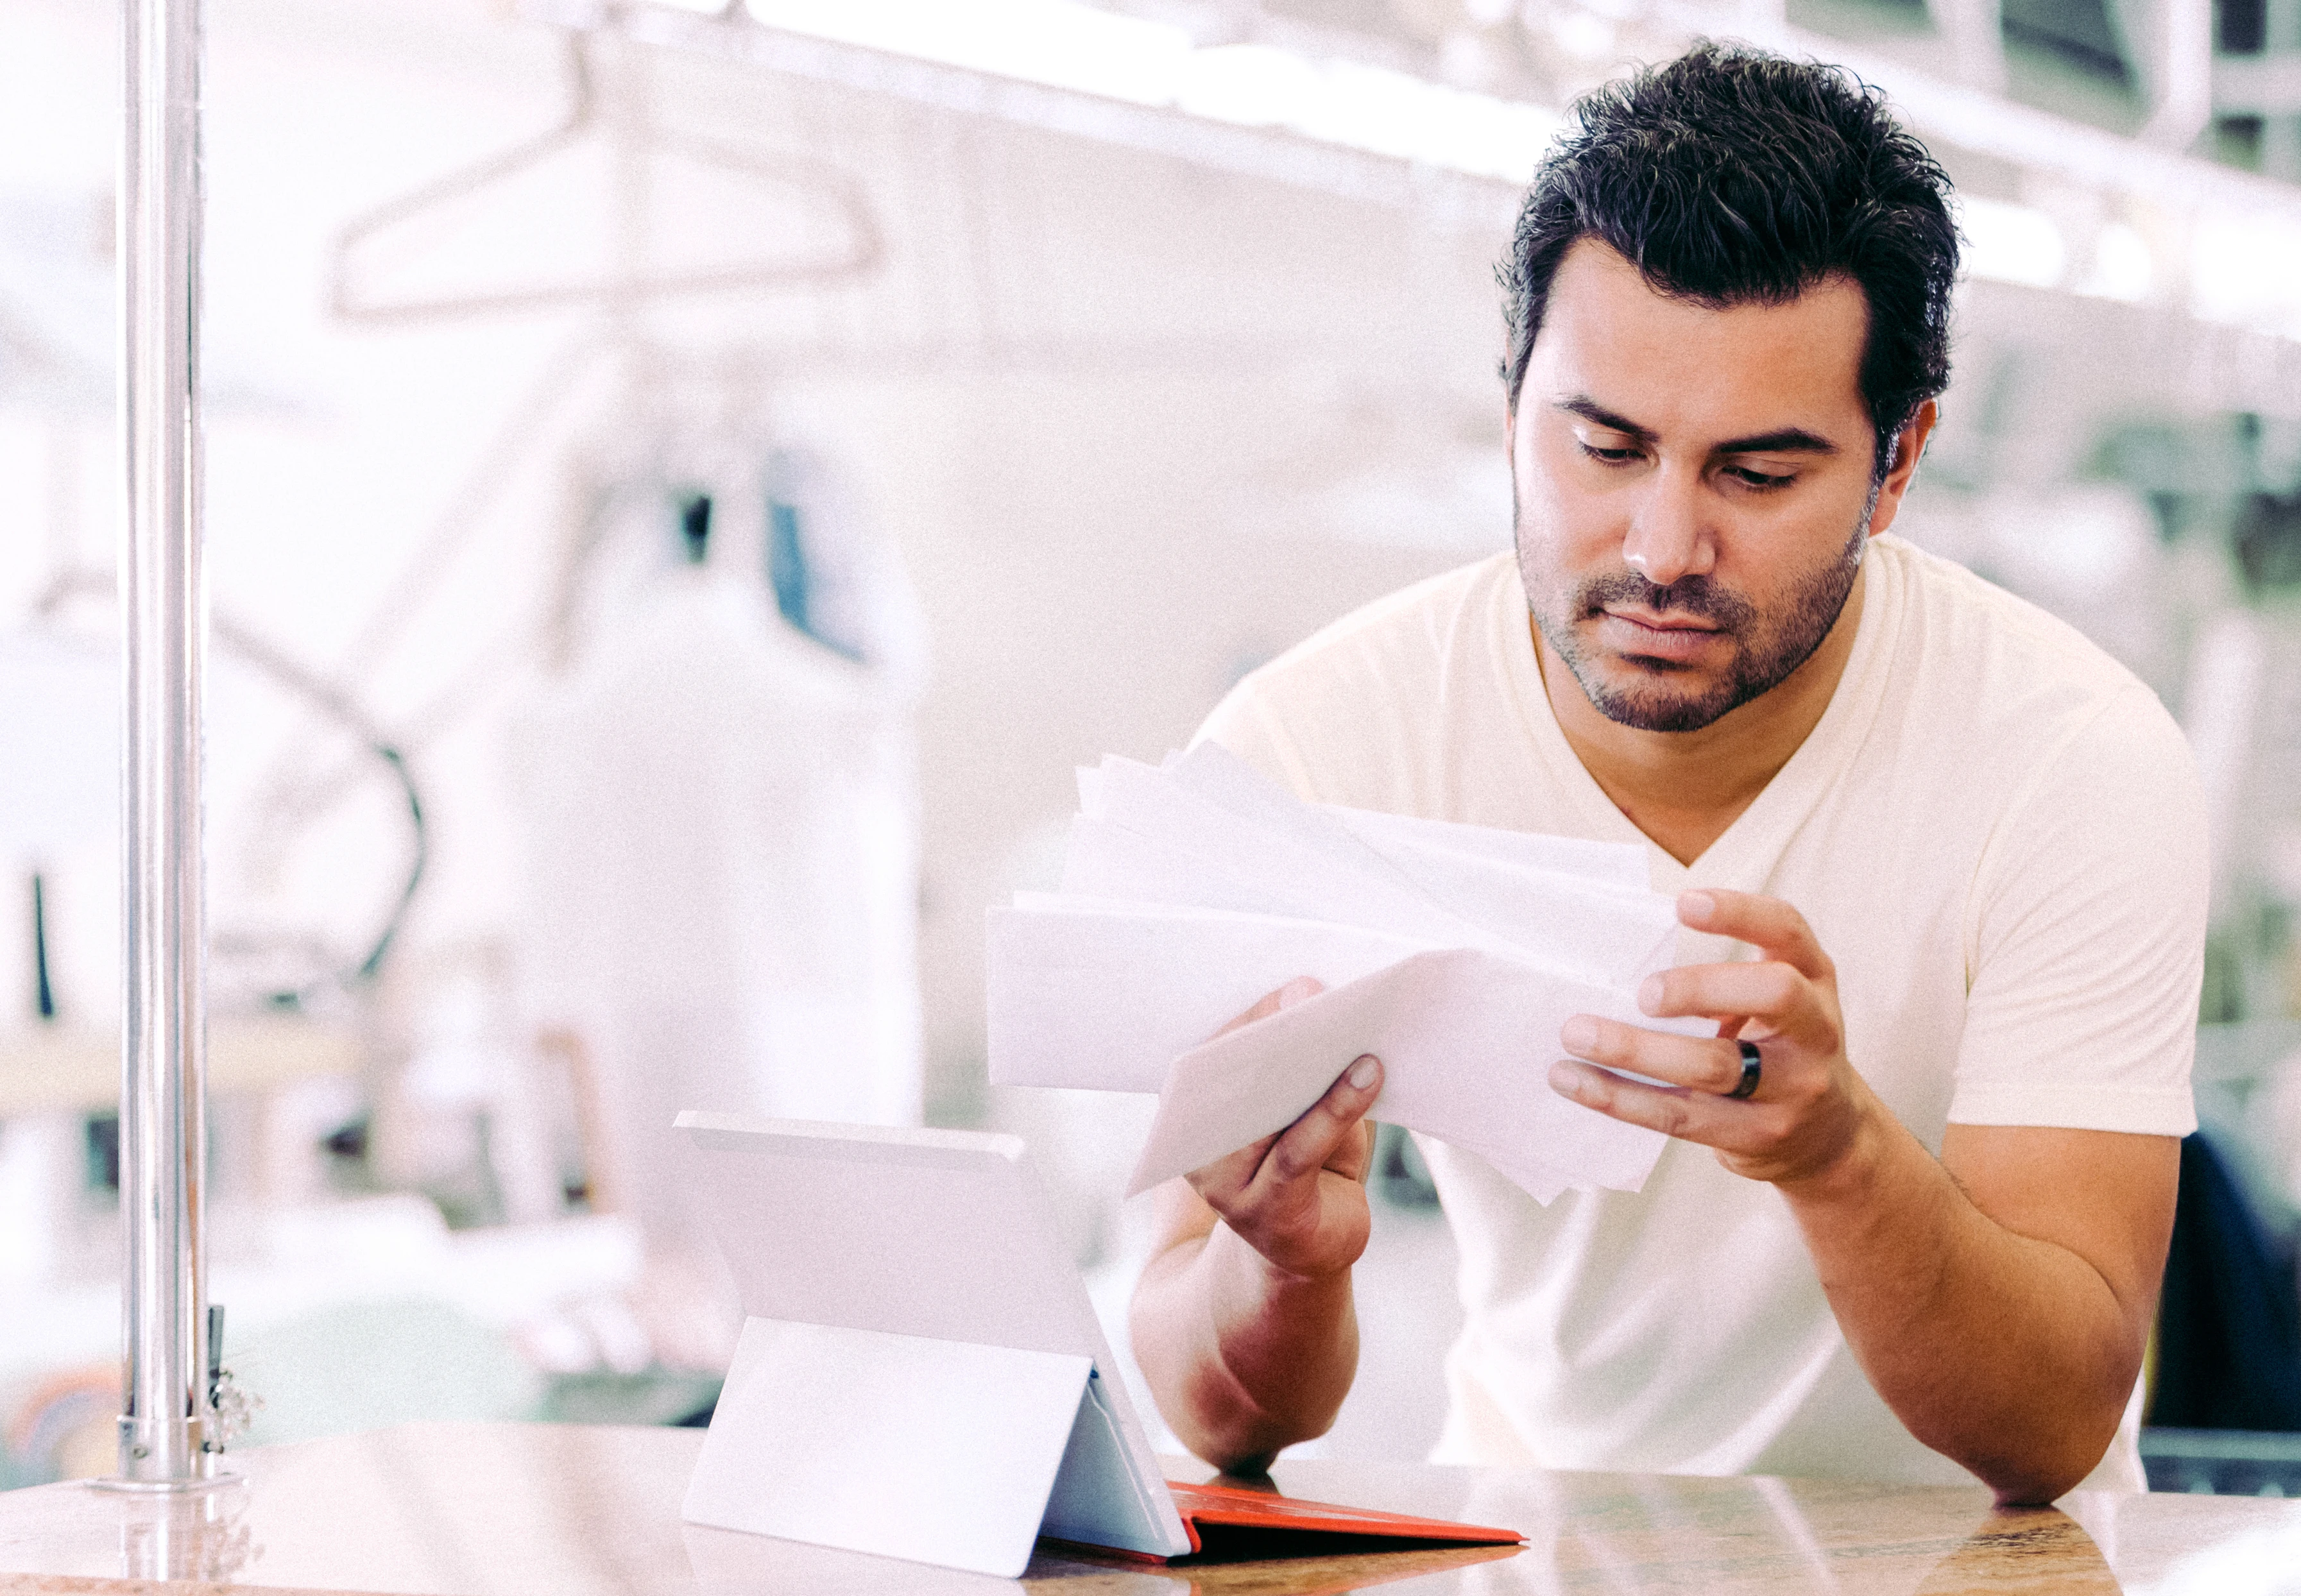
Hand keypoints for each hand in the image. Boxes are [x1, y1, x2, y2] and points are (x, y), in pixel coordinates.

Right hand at [1182, 977, 1383, 1279]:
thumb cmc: (1309, 1165)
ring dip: (1314, 1071)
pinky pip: (1298, 1150)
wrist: (1307, 1252)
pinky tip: (1370, 1077)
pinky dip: (1336, 1108)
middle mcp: (1196, 1148)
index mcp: (1193, 1112)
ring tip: (1356, 1038)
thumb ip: (1301, 1064)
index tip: (1296, 987)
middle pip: (1234, 1078)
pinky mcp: (1265, 1211)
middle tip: (1318, 997)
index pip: (1215, 1052)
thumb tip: (1316, 1001)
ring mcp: (1224, 1185)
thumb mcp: (1302, 1109)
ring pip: (1266, 1114)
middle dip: (1278, 1034)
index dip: (1254, 1016)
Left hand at [1549, 889, 1873, 1185]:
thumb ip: (1723, 977)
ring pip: (1712, 1066)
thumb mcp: (1774, 1003)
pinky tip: (1573, 1080)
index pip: (1788, 930)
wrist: (1827, 1139)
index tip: (1682, 904)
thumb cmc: (1775, 1048)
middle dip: (1701, 986)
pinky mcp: (1756, 1137)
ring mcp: (1793, 1088)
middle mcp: (1815, 1029)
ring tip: (1576, 1034)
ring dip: (1633, 1049)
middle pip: (1772, 994)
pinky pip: (1678, 1115)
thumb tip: (1613, 960)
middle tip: (1642, 993)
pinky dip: (1619, 1097)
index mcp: (1814, 979)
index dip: (1740, 913)